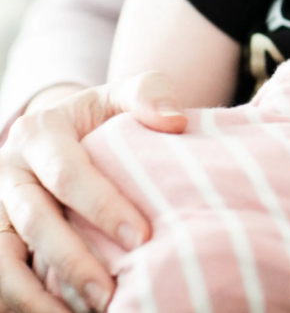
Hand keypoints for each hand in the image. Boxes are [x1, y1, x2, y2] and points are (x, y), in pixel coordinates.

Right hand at [0, 72, 187, 312]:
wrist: (63, 131)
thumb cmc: (102, 118)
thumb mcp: (121, 95)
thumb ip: (148, 94)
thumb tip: (175, 120)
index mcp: (40, 132)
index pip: (69, 174)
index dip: (103, 207)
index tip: (142, 237)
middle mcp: (8, 171)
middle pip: (35, 221)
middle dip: (74, 260)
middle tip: (112, 293)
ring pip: (2, 259)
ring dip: (37, 295)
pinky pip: (0, 275)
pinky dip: (24, 301)